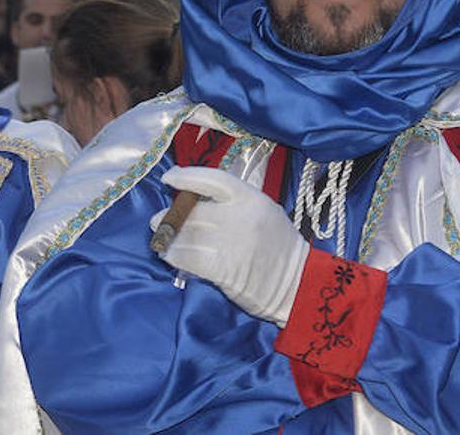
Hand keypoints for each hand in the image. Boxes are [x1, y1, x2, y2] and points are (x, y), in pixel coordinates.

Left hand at [150, 166, 308, 325]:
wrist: (299, 283)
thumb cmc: (277, 244)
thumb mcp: (263, 210)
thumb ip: (232, 201)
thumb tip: (191, 196)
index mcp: (252, 198)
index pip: (213, 180)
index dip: (187, 177)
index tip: (169, 178)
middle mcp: (240, 217)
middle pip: (193, 211)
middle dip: (170, 215)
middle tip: (159, 220)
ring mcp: (232, 244)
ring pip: (186, 235)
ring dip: (169, 237)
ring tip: (163, 239)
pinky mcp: (225, 270)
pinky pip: (188, 258)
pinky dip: (173, 255)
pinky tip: (169, 254)